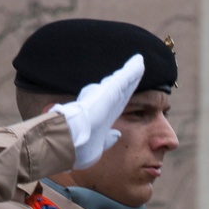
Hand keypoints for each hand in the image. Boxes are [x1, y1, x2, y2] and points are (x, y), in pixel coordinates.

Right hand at [52, 54, 144, 169]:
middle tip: (138, 65)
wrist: (68, 143)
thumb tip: (117, 134)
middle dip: (130, 78)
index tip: (129, 87)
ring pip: (123, 82)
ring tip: (140, 61)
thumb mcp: (97, 147)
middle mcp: (104, 104)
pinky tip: (139, 62)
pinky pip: (124, 79)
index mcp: (102, 117)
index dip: (124, 94)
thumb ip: (108, 140)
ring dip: (132, 71)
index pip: (116, 104)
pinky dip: (132, 71)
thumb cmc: (78, 148)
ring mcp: (105, 97)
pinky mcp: (108, 92)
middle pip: (121, 89)